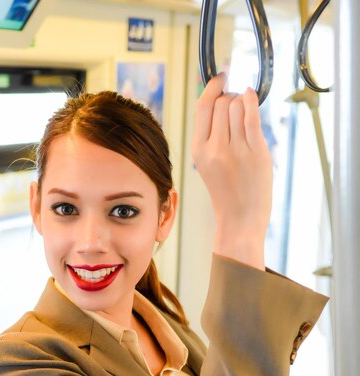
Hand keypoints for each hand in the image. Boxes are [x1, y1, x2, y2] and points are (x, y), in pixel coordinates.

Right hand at [192, 73, 272, 269]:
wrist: (240, 220)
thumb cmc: (227, 192)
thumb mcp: (207, 163)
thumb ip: (211, 134)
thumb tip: (221, 97)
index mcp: (198, 150)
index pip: (203, 107)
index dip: (212, 86)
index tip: (221, 76)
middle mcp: (214, 148)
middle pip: (222, 102)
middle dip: (231, 99)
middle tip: (237, 112)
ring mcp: (235, 150)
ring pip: (237, 105)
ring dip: (243, 104)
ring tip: (246, 118)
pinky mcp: (255, 152)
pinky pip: (252, 114)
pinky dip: (252, 99)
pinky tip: (252, 96)